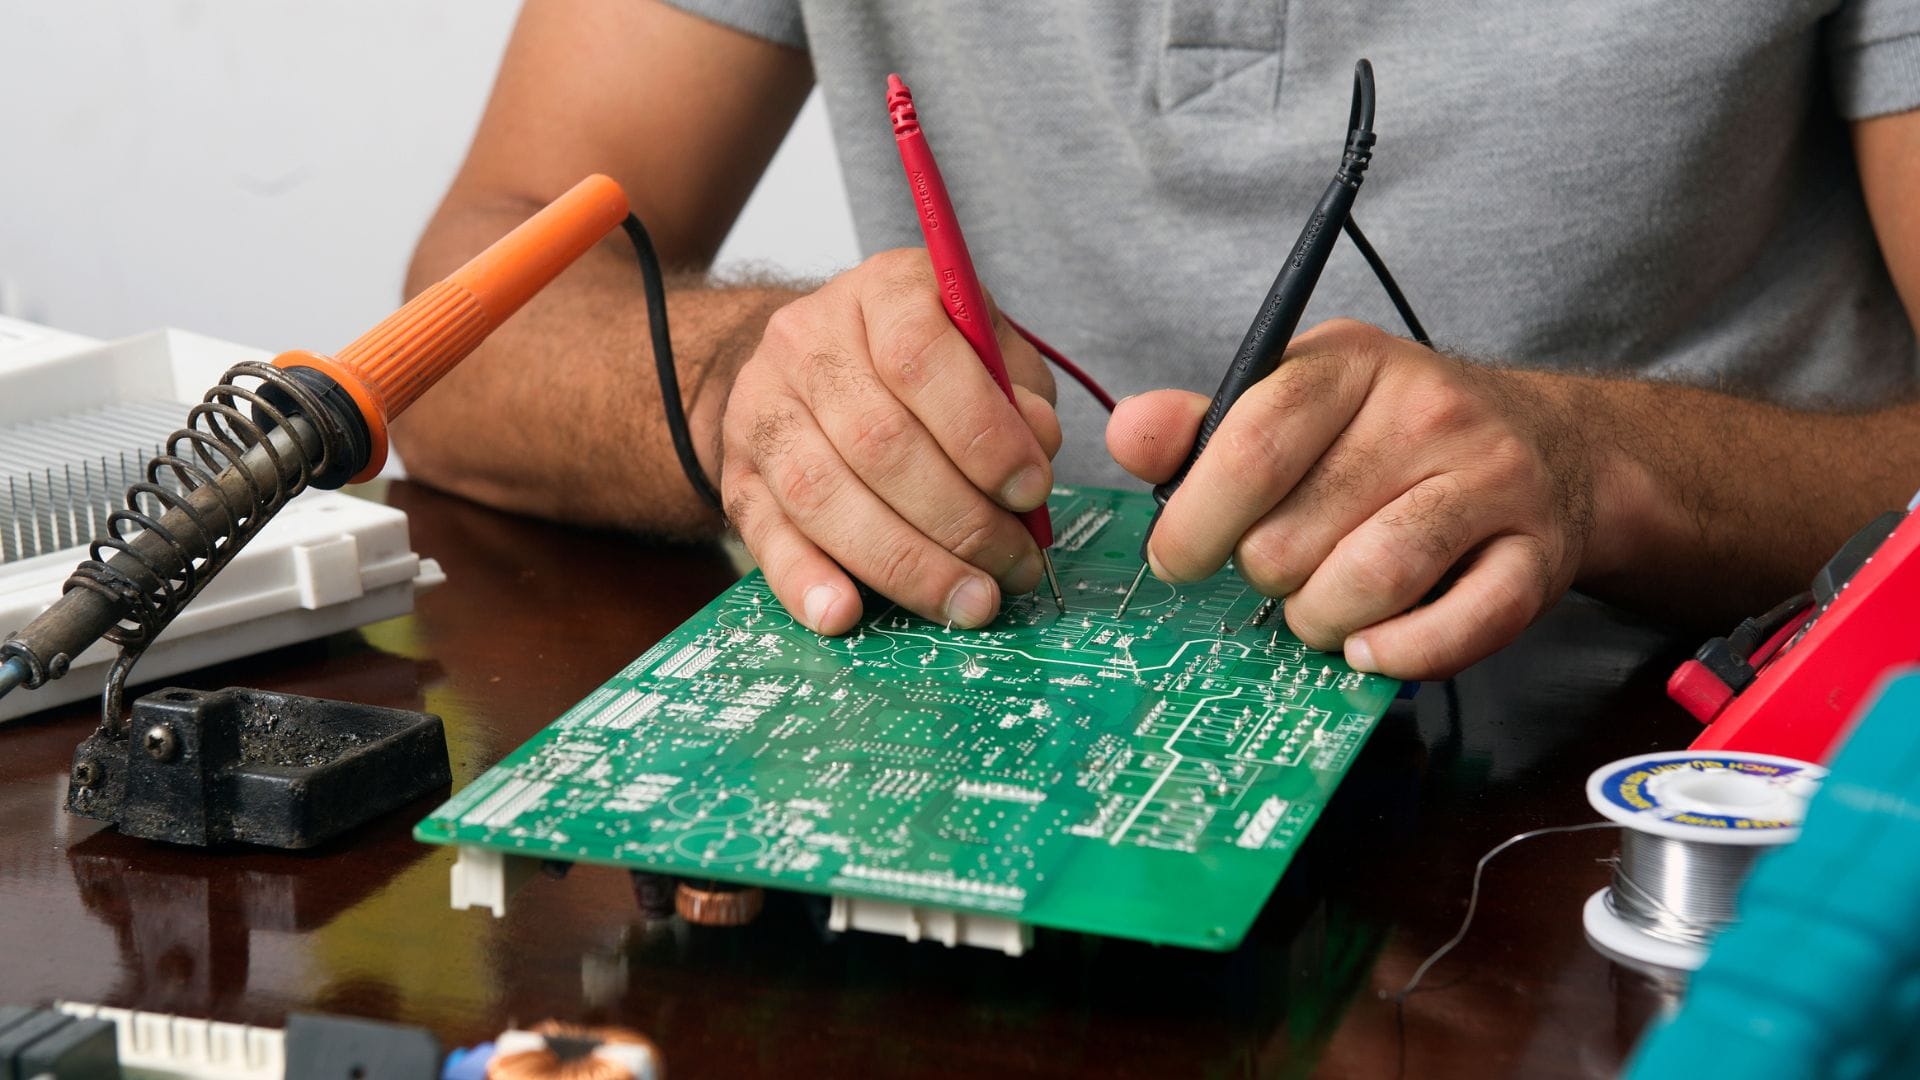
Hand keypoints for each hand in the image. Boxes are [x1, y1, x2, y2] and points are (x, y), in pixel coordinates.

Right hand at [718, 248, 1060, 634]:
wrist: (816, 365)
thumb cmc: (927, 365)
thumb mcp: (986, 352)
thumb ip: (1019, 393)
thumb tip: (1037, 447)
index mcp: (880, 293)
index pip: (920, 356)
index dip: (981, 432)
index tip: (1032, 490)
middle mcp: (807, 341)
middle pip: (877, 440)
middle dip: (959, 518)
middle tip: (1014, 567)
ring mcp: (760, 408)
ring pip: (823, 494)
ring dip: (905, 563)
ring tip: (968, 603)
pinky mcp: (736, 473)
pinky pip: (764, 535)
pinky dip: (805, 581)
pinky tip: (846, 616)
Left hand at [1107, 319, 1598, 679]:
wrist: (1556, 447)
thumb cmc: (1395, 436)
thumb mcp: (1301, 401)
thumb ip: (1208, 426)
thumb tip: (1128, 435)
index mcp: (1352, 363)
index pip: (1250, 445)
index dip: (1193, 520)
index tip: (1175, 559)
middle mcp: (1429, 412)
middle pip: (1294, 533)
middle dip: (1262, 576)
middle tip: (1276, 571)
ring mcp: (1491, 483)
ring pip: (1369, 581)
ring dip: (1320, 619)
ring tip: (1318, 608)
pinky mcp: (1537, 556)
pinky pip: (1457, 628)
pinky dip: (1398, 654)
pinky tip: (1368, 648)